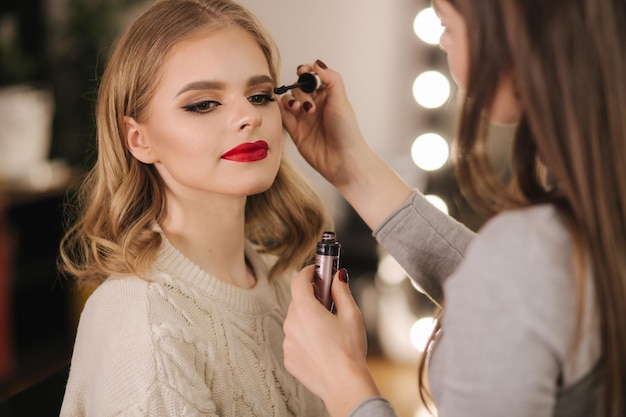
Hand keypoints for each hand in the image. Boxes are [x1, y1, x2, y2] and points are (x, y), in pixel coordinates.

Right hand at [278, 60, 368, 188]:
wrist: (342, 160)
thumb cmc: (346, 132)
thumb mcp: (341, 99)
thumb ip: (330, 78)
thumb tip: (316, 63)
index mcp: (327, 96)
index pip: (312, 77)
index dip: (305, 72)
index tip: (302, 71)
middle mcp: (315, 106)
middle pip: (298, 88)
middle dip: (301, 91)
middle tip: (310, 106)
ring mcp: (304, 118)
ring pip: (288, 100)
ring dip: (291, 100)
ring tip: (300, 110)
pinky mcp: (295, 131)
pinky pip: (283, 116)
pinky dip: (281, 110)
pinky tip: (287, 110)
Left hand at [283, 265, 378, 415]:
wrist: (344, 385)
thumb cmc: (350, 351)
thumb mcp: (352, 315)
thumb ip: (341, 291)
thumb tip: (337, 276)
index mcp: (305, 310)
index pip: (299, 280)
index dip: (308, 272)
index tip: (316, 270)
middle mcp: (291, 324)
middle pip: (298, 300)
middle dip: (312, 296)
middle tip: (329, 300)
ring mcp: (287, 342)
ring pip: (296, 321)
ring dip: (308, 318)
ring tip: (328, 328)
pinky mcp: (288, 357)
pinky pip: (295, 340)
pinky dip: (305, 337)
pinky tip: (322, 346)